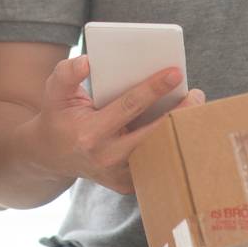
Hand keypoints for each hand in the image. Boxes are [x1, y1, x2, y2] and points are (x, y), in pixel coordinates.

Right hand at [25, 55, 203, 195]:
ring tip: (194, 108)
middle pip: (154, 134)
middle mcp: (107, 158)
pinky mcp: (127, 184)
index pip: (129, 107)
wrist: (50, 155)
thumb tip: (87, 61)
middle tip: (197, 94)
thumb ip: (67, 73)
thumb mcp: (54, 91)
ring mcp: (119, 175)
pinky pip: (155, 162)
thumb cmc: (58, 116)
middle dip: (179, 113)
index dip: (153, 88)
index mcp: (90, 135)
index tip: (175, 72)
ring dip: (178, 130)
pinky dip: (169, 144)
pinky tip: (181, 126)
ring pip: (159, 151)